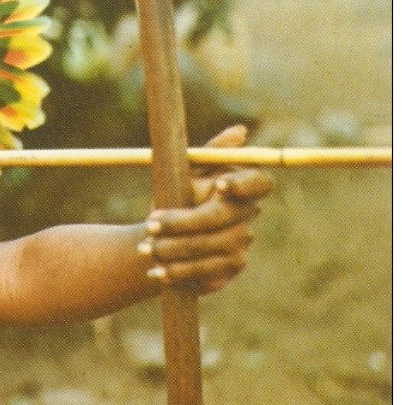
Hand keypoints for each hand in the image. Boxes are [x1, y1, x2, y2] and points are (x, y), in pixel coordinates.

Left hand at [139, 125, 272, 293]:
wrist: (157, 234)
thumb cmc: (173, 194)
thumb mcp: (185, 170)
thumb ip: (208, 152)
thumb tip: (240, 131)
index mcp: (241, 187)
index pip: (258, 183)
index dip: (242, 184)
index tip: (218, 185)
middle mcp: (247, 216)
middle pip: (221, 219)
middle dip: (181, 222)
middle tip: (150, 224)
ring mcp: (241, 244)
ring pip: (207, 248)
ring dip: (172, 249)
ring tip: (145, 248)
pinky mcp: (229, 269)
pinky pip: (205, 272)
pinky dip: (178, 272)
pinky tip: (157, 272)